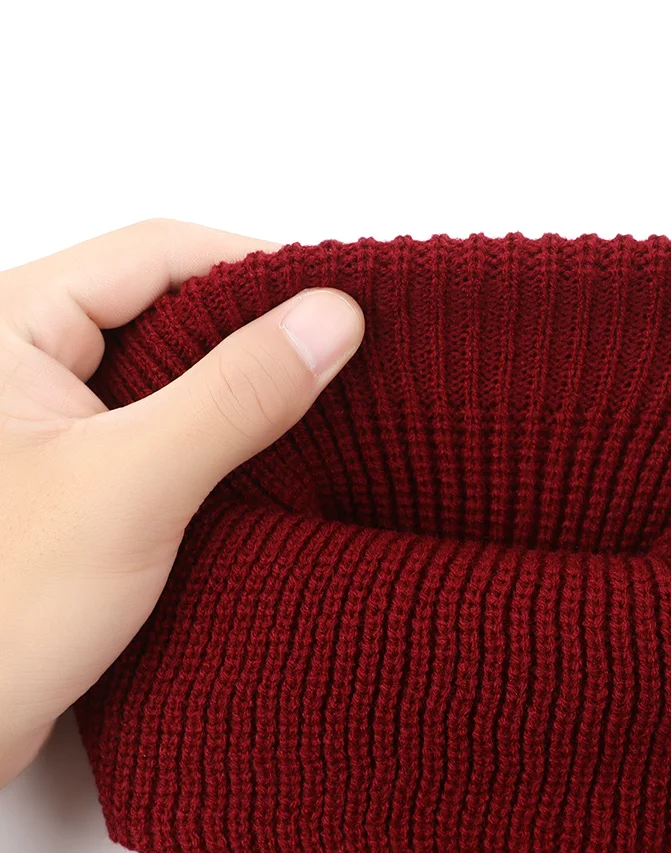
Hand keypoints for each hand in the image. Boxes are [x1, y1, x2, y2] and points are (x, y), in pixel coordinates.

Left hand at [0, 220, 363, 786]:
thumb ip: (234, 397)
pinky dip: (222, 434)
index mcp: (6, 324)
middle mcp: (24, 359)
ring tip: (322, 406)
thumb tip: (332, 320)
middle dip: (258, 329)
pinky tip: (271, 457)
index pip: (157, 253)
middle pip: (169, 303)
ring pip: (172, 368)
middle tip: (343, 357)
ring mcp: (50, 418)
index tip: (341, 302)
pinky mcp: (76, 472)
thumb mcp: (130, 487)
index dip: (257, 268)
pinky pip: (164, 424)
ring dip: (244, 385)